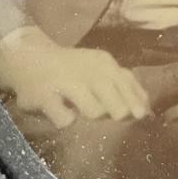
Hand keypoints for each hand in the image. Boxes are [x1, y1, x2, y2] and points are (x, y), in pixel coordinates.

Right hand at [0, 27, 150, 127]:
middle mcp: (88, 71)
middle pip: (116, 101)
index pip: (127, 84)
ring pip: (95, 111)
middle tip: (118, 119)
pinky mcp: (45, 97)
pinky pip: (65, 120)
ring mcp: (66, 83)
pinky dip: (68, 120)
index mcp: (104, 63)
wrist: (30, 58)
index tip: (142, 118)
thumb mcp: (100, 68)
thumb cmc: (73, 68)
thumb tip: (148, 108)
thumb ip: (124, 85)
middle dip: (120, 112)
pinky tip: (65, 114)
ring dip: (93, 115)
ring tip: (85, 111)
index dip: (136, 103)